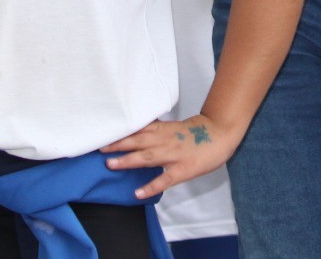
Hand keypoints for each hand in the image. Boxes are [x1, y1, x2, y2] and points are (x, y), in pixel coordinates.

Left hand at [101, 114, 233, 199]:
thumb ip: (157, 130)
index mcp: (164, 130)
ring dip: (128, 161)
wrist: (220, 134)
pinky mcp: (182, 170)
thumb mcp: (174, 126)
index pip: (138, 130)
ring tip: (111, 165)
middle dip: (118, 145)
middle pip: (138, 142)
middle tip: (100, 149)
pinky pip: (164, 180)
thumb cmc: (198, 131)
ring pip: (147, 158)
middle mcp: (166, 141)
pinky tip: (138, 193)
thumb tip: (138, 131)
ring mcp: (173, 155)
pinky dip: (150, 186)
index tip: (103, 134)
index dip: (121, 133)